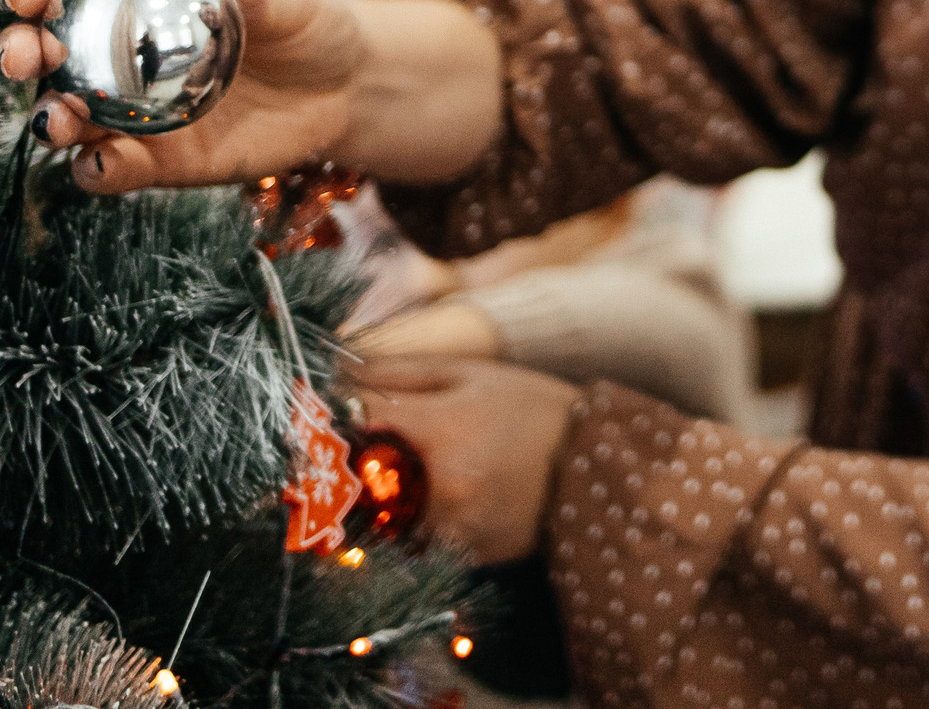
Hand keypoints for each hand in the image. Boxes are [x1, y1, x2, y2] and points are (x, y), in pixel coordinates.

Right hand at [0, 0, 366, 193]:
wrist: (345, 90)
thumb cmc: (307, 24)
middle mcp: (122, 52)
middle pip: (47, 52)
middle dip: (18, 52)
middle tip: (23, 57)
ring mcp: (132, 109)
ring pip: (66, 117)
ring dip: (49, 119)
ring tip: (61, 118)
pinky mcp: (156, 159)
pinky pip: (109, 169)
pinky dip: (97, 169)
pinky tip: (105, 162)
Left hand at [347, 358, 580, 564]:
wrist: (596, 464)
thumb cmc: (531, 408)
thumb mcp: (471, 375)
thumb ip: (399, 373)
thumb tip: (337, 372)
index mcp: (436, 430)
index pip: (353, 426)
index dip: (336, 417)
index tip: (332, 414)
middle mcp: (437, 485)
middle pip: (356, 482)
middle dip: (352, 464)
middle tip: (365, 449)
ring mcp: (450, 528)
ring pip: (381, 519)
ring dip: (379, 500)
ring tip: (406, 476)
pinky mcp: (464, 556)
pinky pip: (415, 546)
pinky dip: (414, 526)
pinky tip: (439, 502)